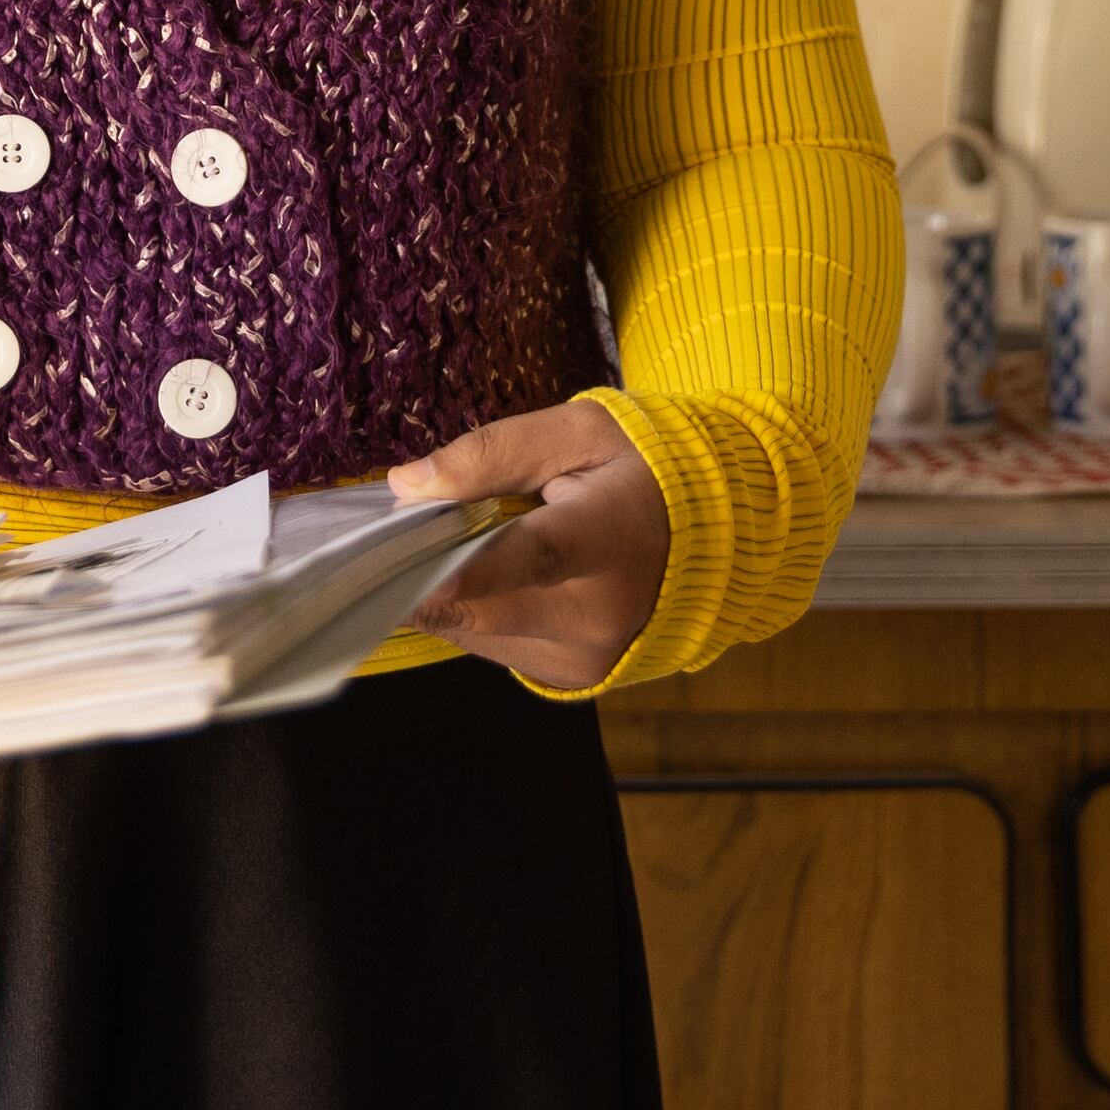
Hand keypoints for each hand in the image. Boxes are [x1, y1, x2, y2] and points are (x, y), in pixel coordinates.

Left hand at [387, 399, 671, 689]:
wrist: (715, 537)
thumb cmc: (641, 469)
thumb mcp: (576, 432)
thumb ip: (492, 453)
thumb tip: (407, 485)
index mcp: (611, 534)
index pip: (539, 555)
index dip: (475, 571)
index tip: (417, 584)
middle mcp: (601, 612)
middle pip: (484, 609)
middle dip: (421, 577)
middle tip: (394, 537)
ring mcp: (588, 655)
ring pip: (475, 632)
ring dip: (450, 594)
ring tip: (468, 545)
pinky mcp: (573, 677)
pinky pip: (494, 646)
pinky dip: (479, 612)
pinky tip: (499, 577)